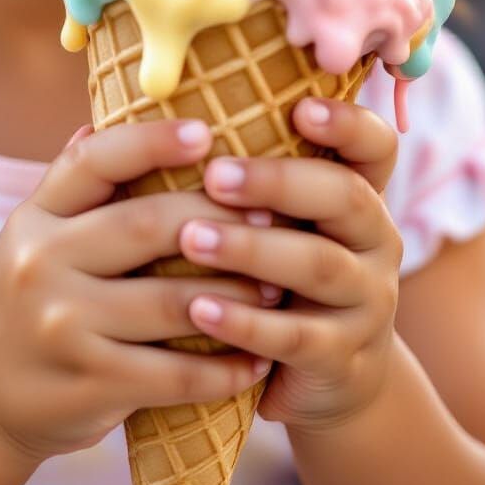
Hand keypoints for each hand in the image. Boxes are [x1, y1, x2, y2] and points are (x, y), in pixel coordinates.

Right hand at [0, 120, 275, 461]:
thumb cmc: (22, 306)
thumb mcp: (30, 239)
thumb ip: (69, 190)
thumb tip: (98, 121)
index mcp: (34, 217)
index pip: (94, 162)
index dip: (151, 141)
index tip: (207, 131)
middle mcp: (43, 262)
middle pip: (145, 224)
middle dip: (218, 218)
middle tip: (272, 215)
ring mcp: (63, 324)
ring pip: (172, 300)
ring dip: (236, 293)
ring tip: (277, 286)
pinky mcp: (88, 383)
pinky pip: (174, 373)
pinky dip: (223, 367)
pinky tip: (254, 360)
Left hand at [177, 97, 402, 430]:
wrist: (308, 375)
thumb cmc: (263, 271)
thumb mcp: (262, 219)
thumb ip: (221, 172)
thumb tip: (110, 120)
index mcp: (352, 192)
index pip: (373, 145)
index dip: (346, 122)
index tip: (298, 108)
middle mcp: (373, 239)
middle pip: (346, 197)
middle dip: (280, 180)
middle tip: (216, 175)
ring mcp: (365, 301)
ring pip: (319, 264)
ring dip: (252, 249)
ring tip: (192, 239)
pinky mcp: (342, 358)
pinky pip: (297, 337)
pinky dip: (247, 320)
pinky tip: (198, 309)